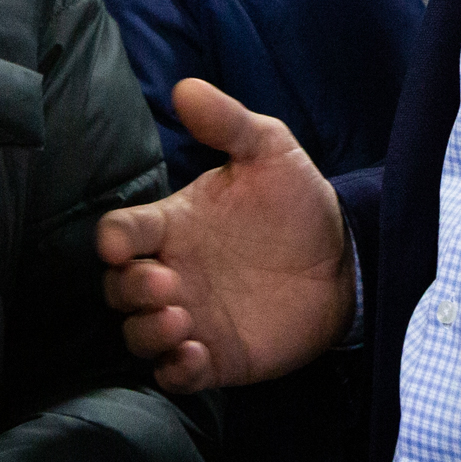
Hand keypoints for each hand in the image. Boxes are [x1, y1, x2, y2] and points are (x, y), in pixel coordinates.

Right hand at [96, 79, 352, 392]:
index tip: (121, 241)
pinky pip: (176, 374)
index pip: (121, 231)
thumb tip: (186, 87)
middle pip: (119, 288)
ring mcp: (191, 317)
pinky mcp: (215, 357)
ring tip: (181, 319)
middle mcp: (173, 272)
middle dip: (130, 289)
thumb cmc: (298, 203)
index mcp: (174, 224)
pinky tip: (197, 355)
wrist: (346, 261)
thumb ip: (228, 123)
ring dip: (148, 331)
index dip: (113, 238)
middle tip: (165, 283)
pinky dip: (176, 370)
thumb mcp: (270, 151)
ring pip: (139, 334)